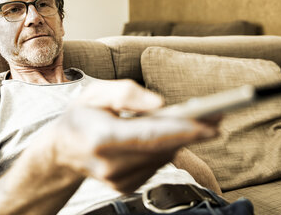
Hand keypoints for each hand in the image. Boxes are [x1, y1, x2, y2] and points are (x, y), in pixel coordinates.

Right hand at [50, 80, 221, 192]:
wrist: (62, 151)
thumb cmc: (80, 117)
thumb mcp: (95, 93)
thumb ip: (126, 93)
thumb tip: (160, 104)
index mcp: (102, 139)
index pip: (150, 137)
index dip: (183, 130)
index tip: (211, 124)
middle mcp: (112, 166)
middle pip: (163, 148)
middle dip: (193, 132)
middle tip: (219, 115)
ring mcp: (119, 181)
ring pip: (163, 157)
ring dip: (182, 138)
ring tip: (203, 120)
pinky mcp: (126, 187)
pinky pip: (156, 164)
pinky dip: (167, 148)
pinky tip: (172, 134)